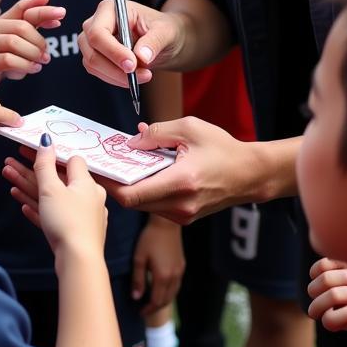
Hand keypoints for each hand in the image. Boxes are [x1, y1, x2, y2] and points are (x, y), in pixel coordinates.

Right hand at [0, 0, 64, 88]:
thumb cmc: (2, 54)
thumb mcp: (20, 36)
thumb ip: (33, 18)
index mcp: (2, 20)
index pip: (22, 7)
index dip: (42, 9)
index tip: (61, 14)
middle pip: (21, 25)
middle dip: (39, 40)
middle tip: (47, 53)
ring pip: (14, 41)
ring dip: (33, 53)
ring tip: (42, 62)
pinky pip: (8, 60)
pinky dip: (25, 65)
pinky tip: (33, 68)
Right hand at [7, 139, 107, 261]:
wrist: (78, 261)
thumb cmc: (67, 221)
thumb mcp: (52, 188)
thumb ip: (46, 164)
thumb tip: (46, 140)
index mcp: (86, 182)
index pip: (70, 160)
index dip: (50, 155)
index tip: (30, 151)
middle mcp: (88, 197)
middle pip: (56, 179)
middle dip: (31, 172)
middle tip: (9, 166)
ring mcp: (82, 216)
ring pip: (52, 198)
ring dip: (30, 189)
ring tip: (9, 183)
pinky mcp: (74, 233)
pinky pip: (55, 216)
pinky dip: (40, 209)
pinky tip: (25, 207)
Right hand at [79, 0, 184, 88]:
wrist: (162, 39)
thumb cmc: (162, 29)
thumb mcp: (166, 31)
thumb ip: (154, 41)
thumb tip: (142, 56)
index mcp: (109, 9)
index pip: (98, 32)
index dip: (113, 51)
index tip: (132, 65)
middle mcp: (95, 23)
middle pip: (92, 51)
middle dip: (116, 69)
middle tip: (143, 75)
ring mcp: (91, 41)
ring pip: (92, 65)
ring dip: (118, 76)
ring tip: (144, 75)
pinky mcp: (95, 56)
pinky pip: (98, 72)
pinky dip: (116, 79)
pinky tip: (134, 77)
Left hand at [98, 118, 266, 224]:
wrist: (250, 175)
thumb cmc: (223, 149)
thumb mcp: (189, 128)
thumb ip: (156, 133)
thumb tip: (131, 142)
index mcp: (180, 182)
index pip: (131, 194)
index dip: (109, 183)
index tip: (95, 169)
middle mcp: (179, 205)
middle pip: (132, 201)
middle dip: (115, 183)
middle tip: (103, 164)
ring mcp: (182, 216)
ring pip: (142, 205)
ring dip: (130, 187)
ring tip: (121, 166)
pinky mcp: (183, 218)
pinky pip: (155, 206)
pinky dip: (144, 191)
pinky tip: (143, 174)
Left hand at [131, 215, 184, 315]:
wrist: (166, 224)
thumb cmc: (149, 238)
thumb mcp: (139, 258)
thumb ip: (138, 279)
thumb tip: (136, 297)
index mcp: (162, 276)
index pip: (156, 301)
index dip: (148, 309)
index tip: (140, 312)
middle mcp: (174, 276)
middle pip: (166, 300)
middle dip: (155, 307)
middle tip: (145, 310)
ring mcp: (180, 271)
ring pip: (173, 294)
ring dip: (163, 301)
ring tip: (152, 302)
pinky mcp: (182, 265)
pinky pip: (177, 285)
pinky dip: (169, 292)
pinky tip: (162, 289)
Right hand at [306, 258, 346, 343]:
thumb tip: (336, 244)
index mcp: (340, 272)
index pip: (316, 269)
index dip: (328, 270)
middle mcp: (335, 291)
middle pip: (312, 288)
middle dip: (331, 282)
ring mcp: (338, 309)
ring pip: (313, 308)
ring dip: (333, 298)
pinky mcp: (345, 325)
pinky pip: (328, 322)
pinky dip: (343, 314)